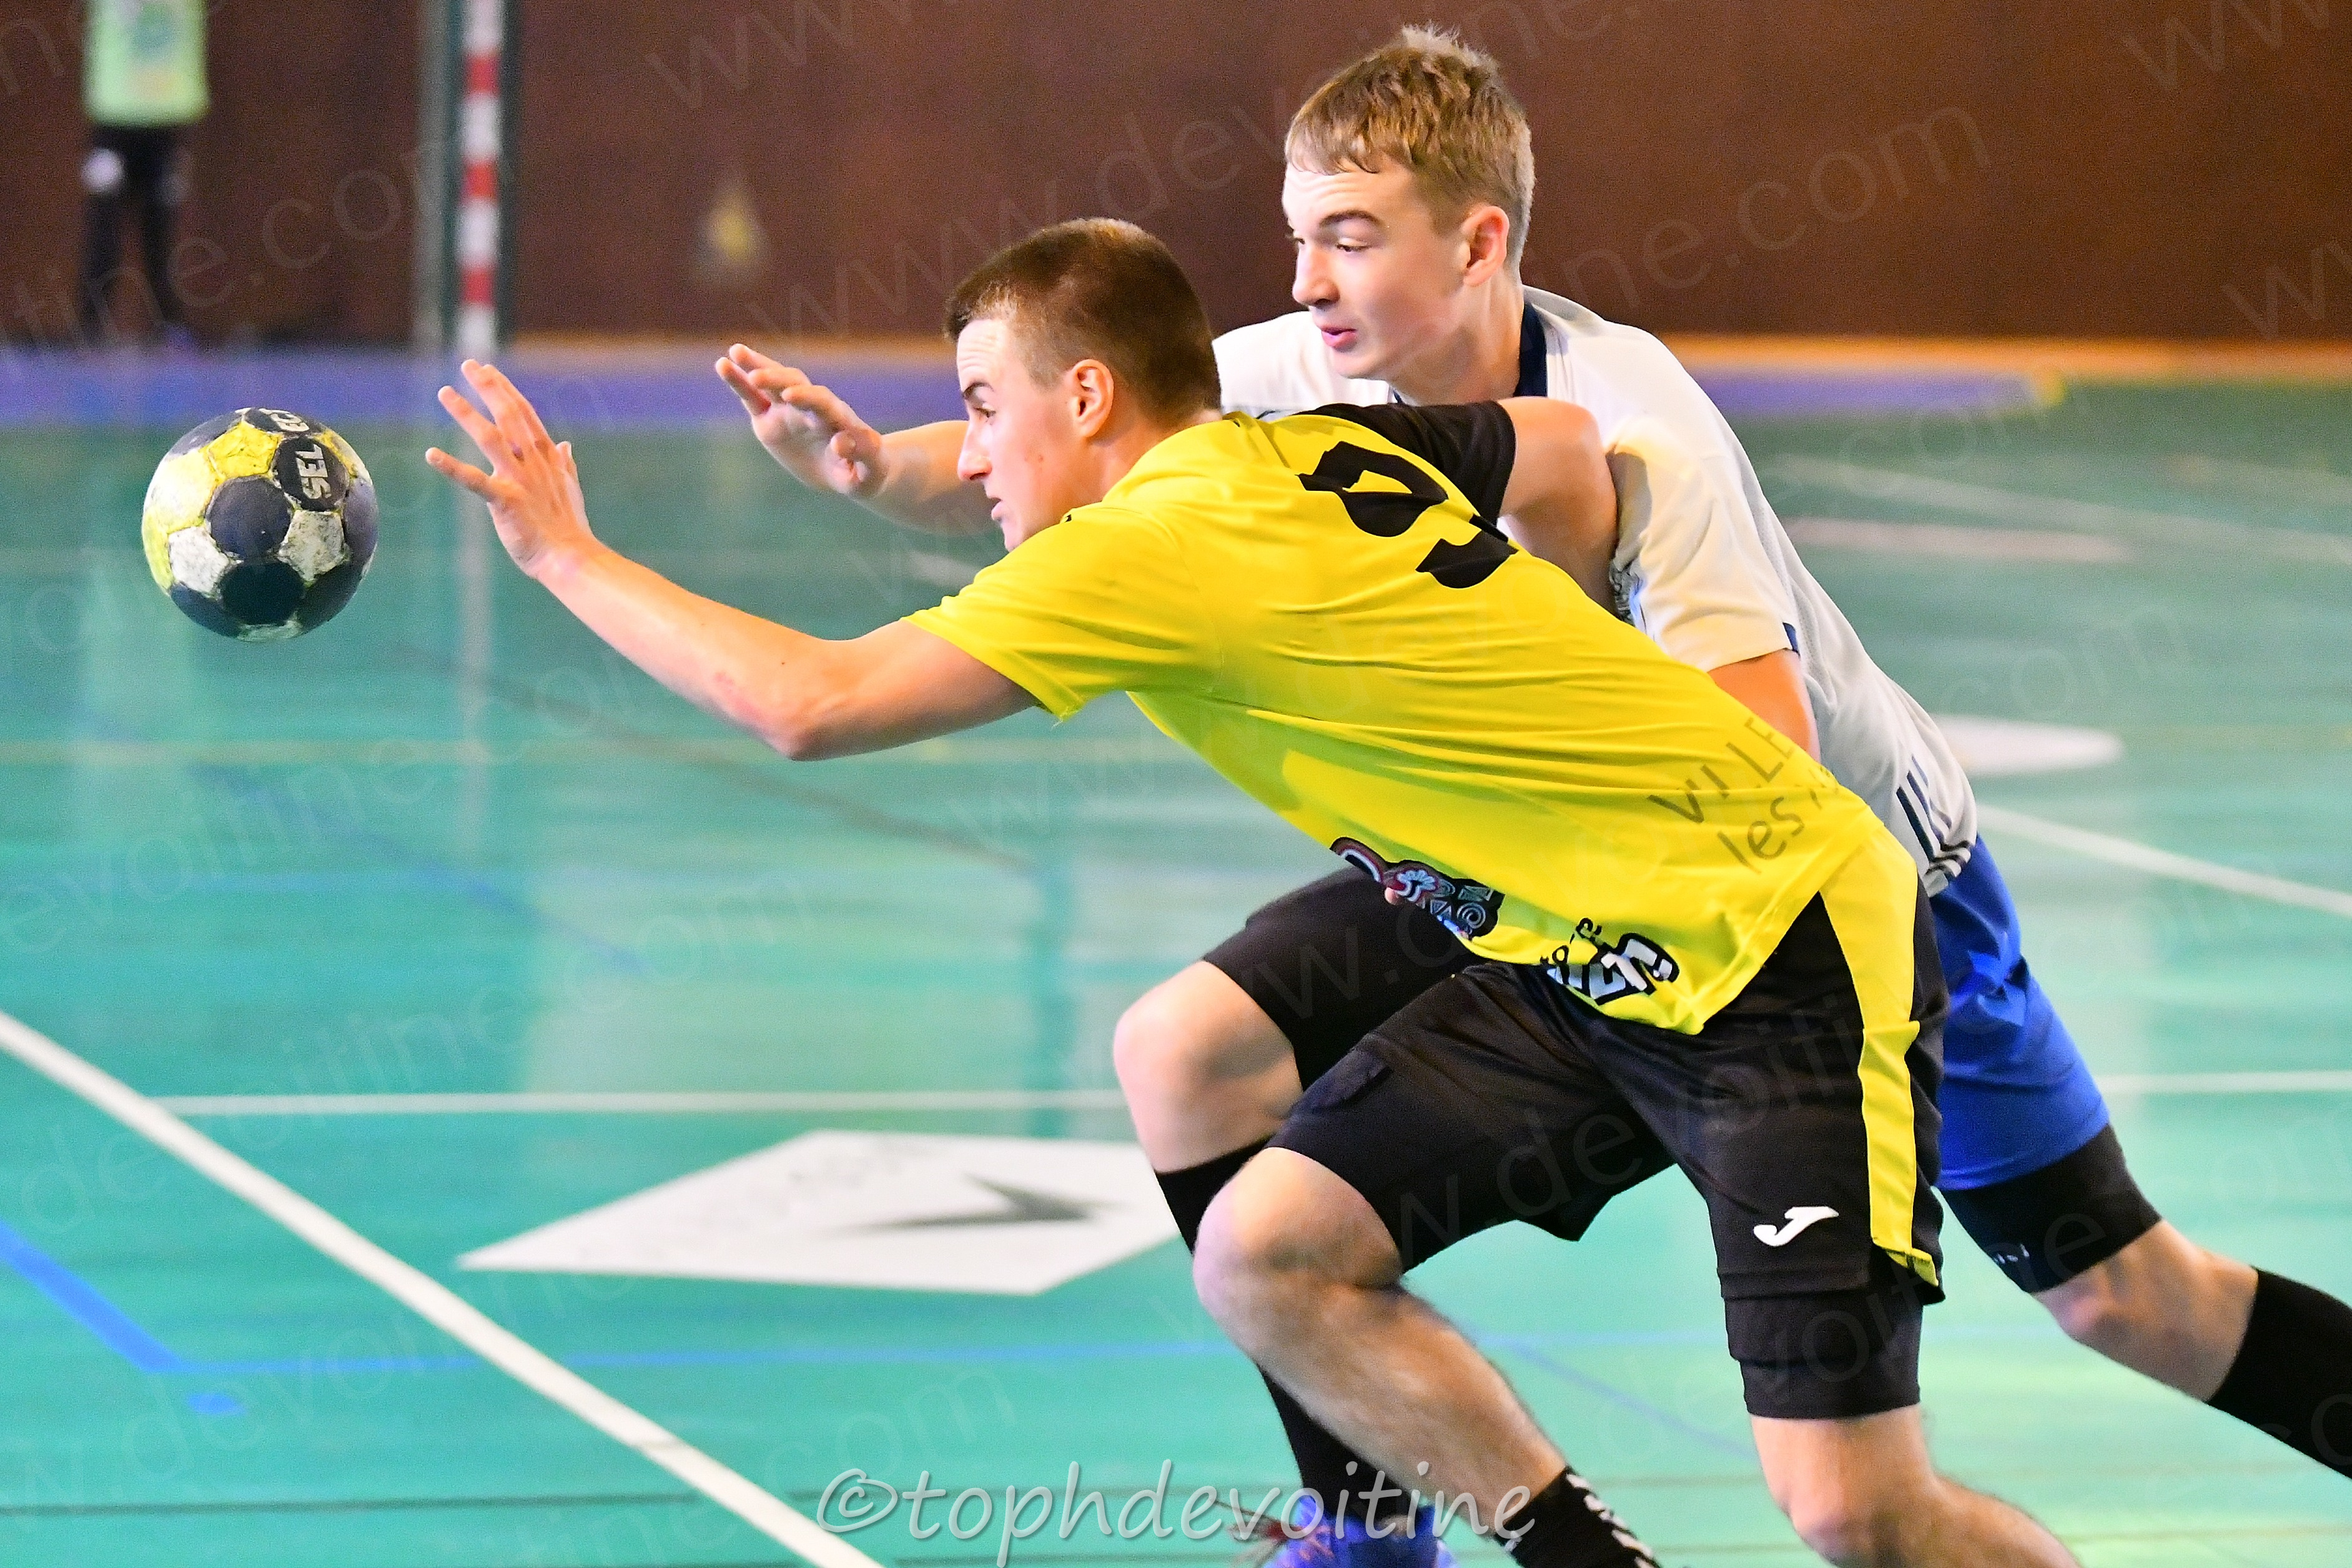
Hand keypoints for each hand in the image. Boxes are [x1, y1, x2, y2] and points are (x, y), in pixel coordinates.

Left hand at [426, 360, 598, 580]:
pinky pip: (475, 481)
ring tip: (445, 393)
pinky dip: (452, 467)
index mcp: (548, 457)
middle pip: (509, 416)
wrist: (570, 557)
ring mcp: (519, 480)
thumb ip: (565, 464)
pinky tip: (431, 454)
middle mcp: (533, 462)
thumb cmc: (568, 527)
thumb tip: (566, 444)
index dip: (505, 390)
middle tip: (468, 365)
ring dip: (466, 414)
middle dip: (489, 388)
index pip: (525, 414)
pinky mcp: (506, 502)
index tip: (488, 370)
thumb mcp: (569, 489)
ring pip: (490, 439)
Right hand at [716, 343, 887, 498]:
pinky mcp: (770, 419)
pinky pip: (753, 398)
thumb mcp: (869, 474)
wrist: (851, 470)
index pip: (823, 403)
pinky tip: (723, 364)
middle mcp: (812, 408)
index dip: (808, 398)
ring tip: (735, 352)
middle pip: (796, 385)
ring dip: (756, 366)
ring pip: (772, 383)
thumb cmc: (866, 473)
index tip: (791, 397)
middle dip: (777, 380)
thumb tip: (843, 443)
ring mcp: (789, 410)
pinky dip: (739, 382)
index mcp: (838, 419)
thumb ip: (862, 457)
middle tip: (757, 377)